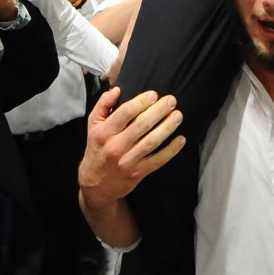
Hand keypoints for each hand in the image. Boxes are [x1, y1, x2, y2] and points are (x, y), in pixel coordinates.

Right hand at [79, 87, 184, 209]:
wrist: (95, 184)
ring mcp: (127, 161)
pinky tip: (181, 140)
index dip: (141, 102)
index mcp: (104, 133)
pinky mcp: (137, 173)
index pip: (124, 113)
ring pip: (151, 142)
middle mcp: (115, 147)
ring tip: (178, 116)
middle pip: (141, 126)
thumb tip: (117, 90)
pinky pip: (157, 161)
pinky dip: (171, 150)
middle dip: (158, 111)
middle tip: (171, 101)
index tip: (154, 95)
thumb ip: (103, 105)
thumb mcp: (93, 126)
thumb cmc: (97, 149)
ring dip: (167, 128)